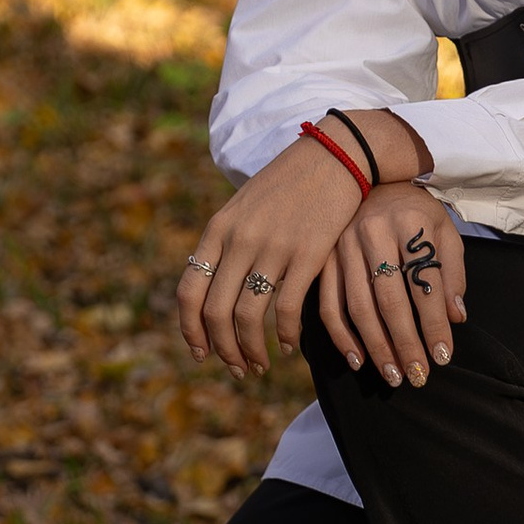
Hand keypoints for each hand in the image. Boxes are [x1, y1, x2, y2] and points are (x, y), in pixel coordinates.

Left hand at [176, 138, 361, 375]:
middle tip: (235, 369)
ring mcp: (273, 247)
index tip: (200, 353)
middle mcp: (240, 240)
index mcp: (218, 229)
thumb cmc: (289, 184)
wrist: (334, 155)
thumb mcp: (244, 207)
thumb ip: (226, 243)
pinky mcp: (308, 254)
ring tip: (259, 366)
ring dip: (251, 351)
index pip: (189, 291)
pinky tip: (290, 347)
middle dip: (222, 349)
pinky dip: (286, 337)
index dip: (190, 330)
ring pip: (248, 317)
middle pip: (216, 312)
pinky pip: (287, 309)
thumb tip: (212, 287)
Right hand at [316, 181, 467, 387]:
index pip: (425, 283)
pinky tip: (357, 359)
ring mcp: (342, 245)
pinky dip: (341, 336)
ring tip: (393, 375)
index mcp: (410, 222)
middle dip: (405, 343)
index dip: (434, 323)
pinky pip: (327, 304)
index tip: (443, 356)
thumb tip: (455, 317)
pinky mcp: (322, 257)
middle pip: (389, 300)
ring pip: (357, 307)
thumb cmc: (415, 208)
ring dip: (375, 347)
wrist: (369, 173)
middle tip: (417, 376)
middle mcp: (373, 232)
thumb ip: (452, 271)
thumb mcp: (443, 228)